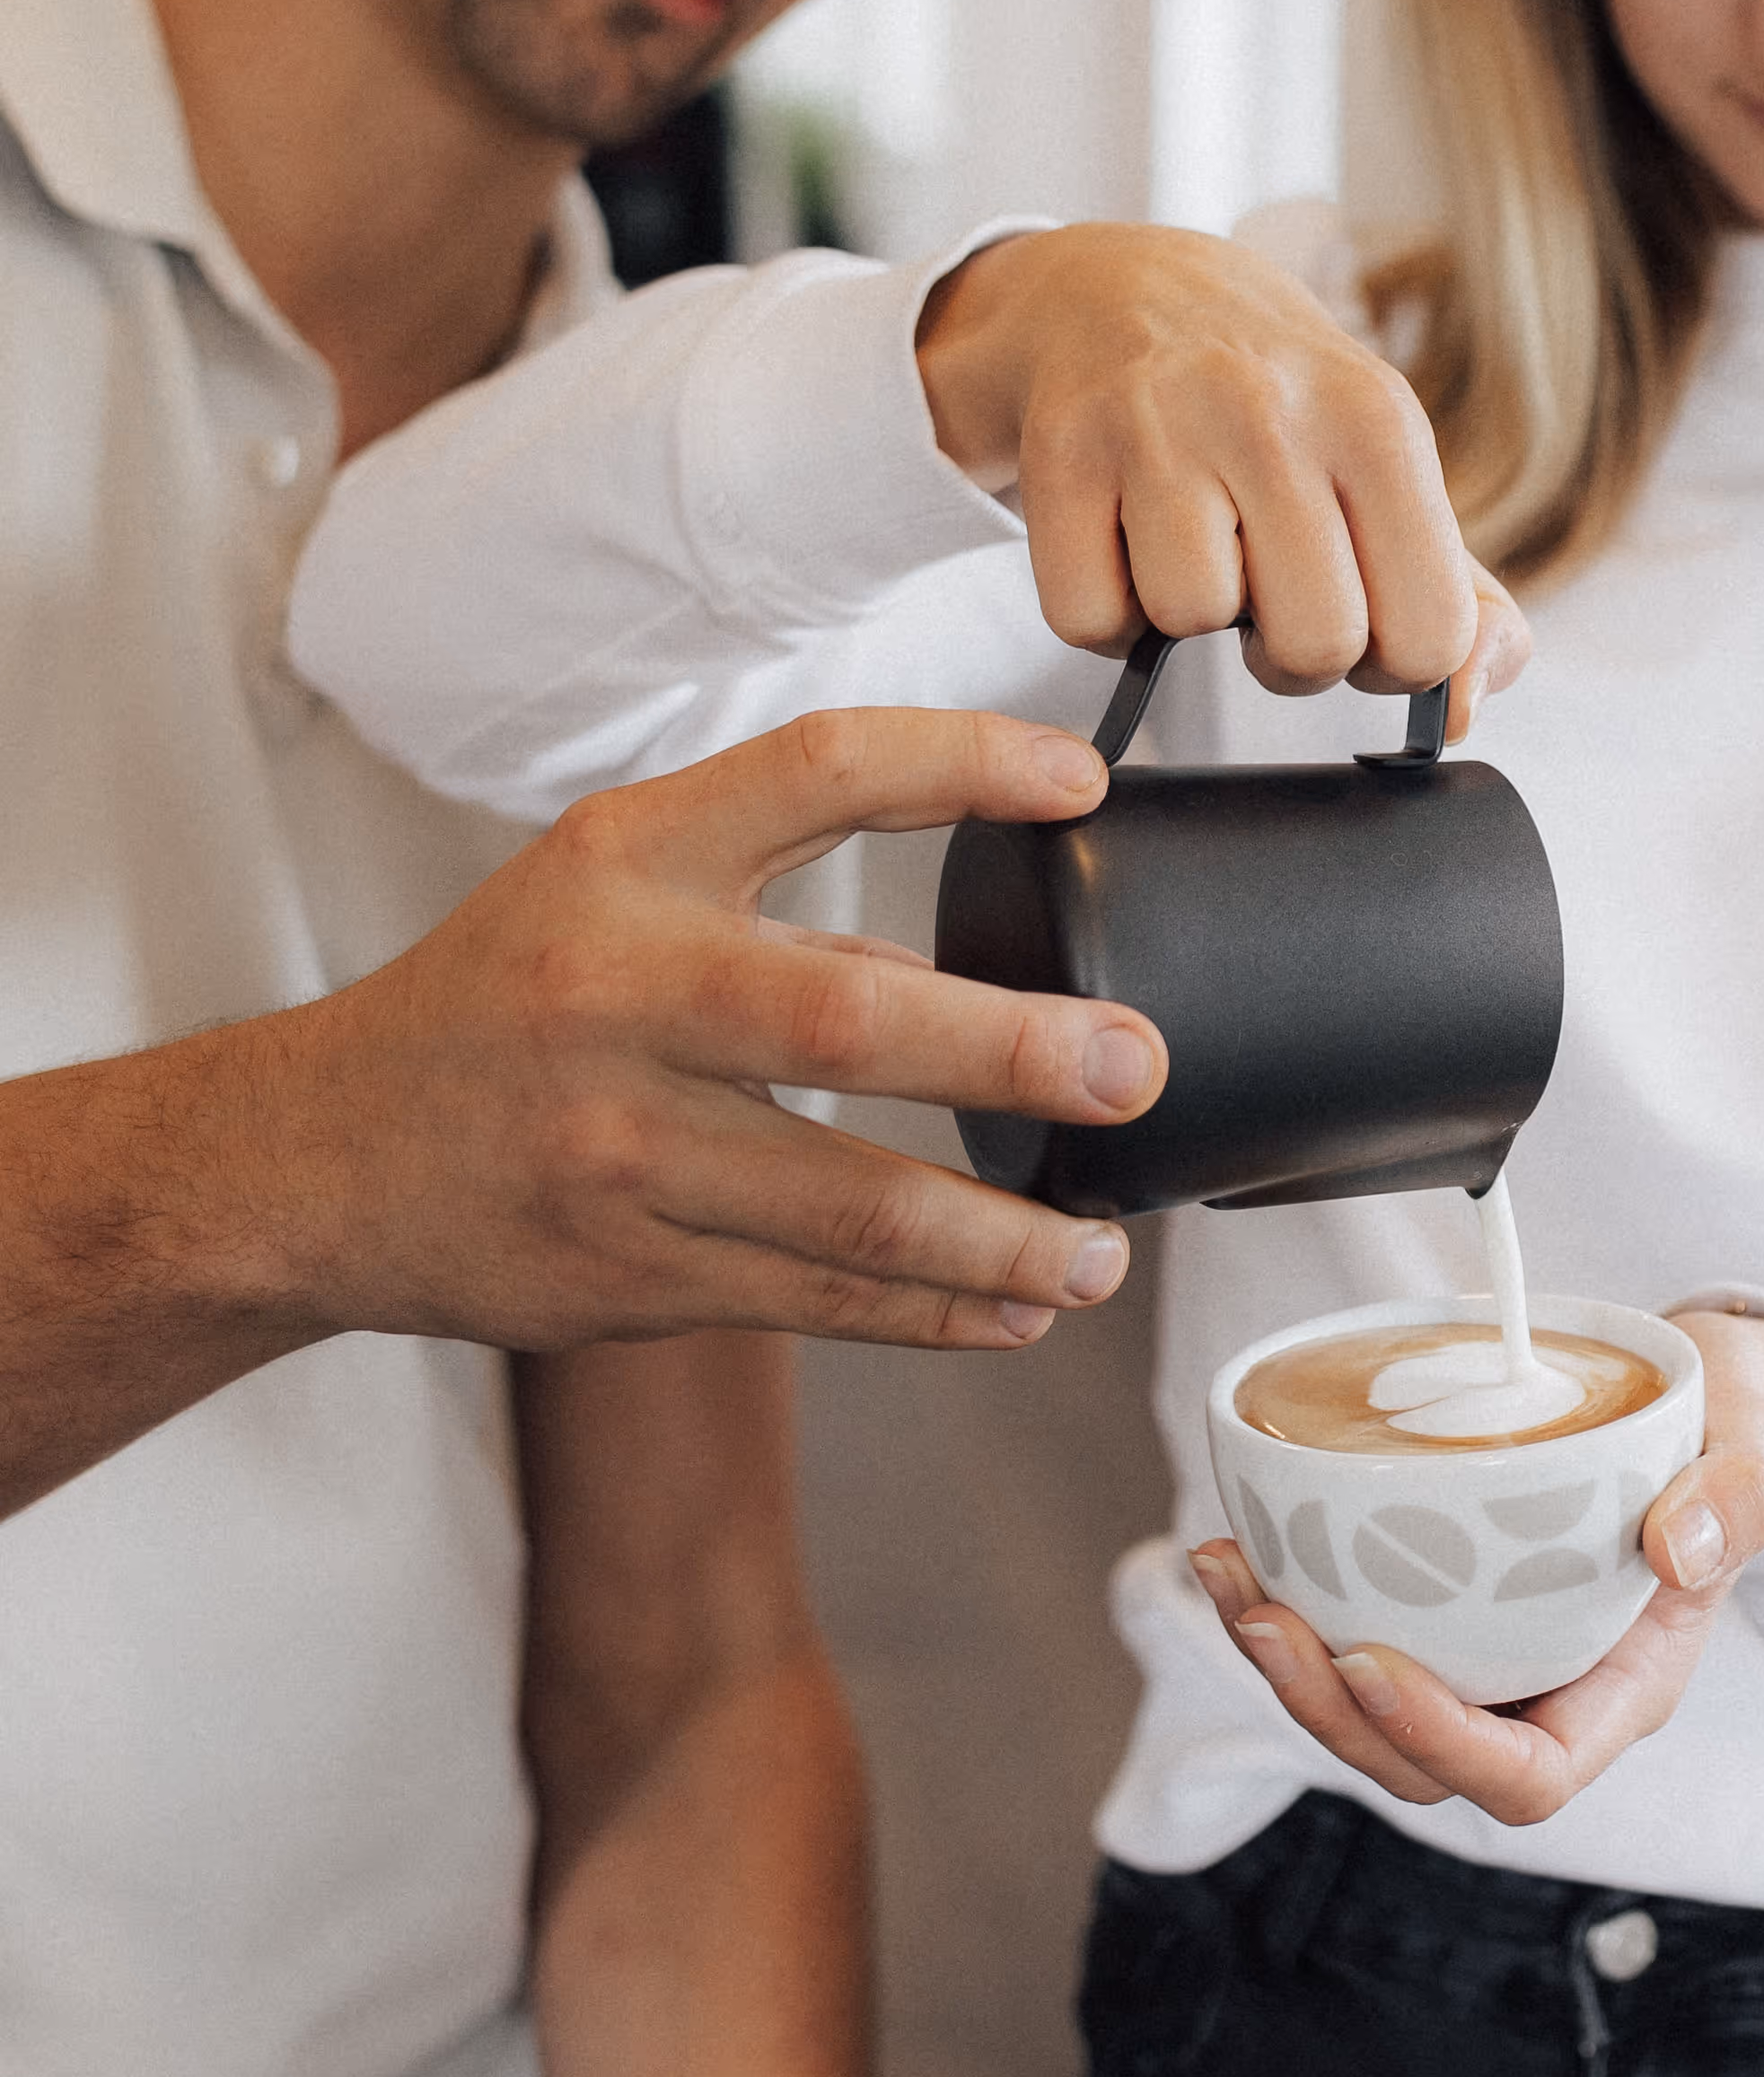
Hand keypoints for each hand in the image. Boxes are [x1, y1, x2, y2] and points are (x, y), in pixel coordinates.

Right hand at [272, 707, 1161, 1352]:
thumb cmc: (505, 999)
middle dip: (1016, 1052)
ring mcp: (620, 1148)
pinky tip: (1014, 1313)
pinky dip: (934, 1316)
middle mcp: (621, 994)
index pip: (818, 767)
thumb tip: (1001, 928)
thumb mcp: (612, 882)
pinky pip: (818, 1304)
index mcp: (629, 859)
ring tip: (1099, 1254)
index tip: (1078, 780)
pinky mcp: (626, 1275)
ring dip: (1002, 1241)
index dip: (959, 760)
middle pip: (851, 1019)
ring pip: (852, 1207)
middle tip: (1133, 1067)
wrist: (318, 1159)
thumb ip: (782, 887)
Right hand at [913, 224, 1530, 735]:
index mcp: (1378, 422)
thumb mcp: (1389, 476)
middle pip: (1315, 645)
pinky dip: (1103, 613)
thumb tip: (1458, 711)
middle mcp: (1272, 408)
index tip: (1358, 615)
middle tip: (1266, 590)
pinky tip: (1122, 543)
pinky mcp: (1065, 445)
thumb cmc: (1277, 414)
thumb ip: (1458, 605)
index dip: (1390, 662)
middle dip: (1289, 653)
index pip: (1428, 636)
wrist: (1131, 289)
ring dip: (1186, 617)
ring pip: (1191, 622)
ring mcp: (1160, 420)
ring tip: (1192, 542)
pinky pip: (1088, 618)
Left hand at [1187, 1310, 1763, 1822]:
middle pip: (1421, 1764)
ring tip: (1225, 1572)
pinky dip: (1292, 1603)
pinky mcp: (1447, 1609)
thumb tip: (1675, 1545)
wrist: (1709, 1410)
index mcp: (1624, 1690)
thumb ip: (1734, 1500)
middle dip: (1329, 1711)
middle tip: (1265, 1618)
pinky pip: (1356, 1639)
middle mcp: (1547, 1696)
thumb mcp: (1753, 1451)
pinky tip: (1240, 1543)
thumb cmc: (1731, 1436)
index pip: (1527, 1775)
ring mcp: (1491, 1659)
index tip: (1372, 1662)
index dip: (1440, 1743)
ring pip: (1371, 1716)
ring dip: (1286, 1663)